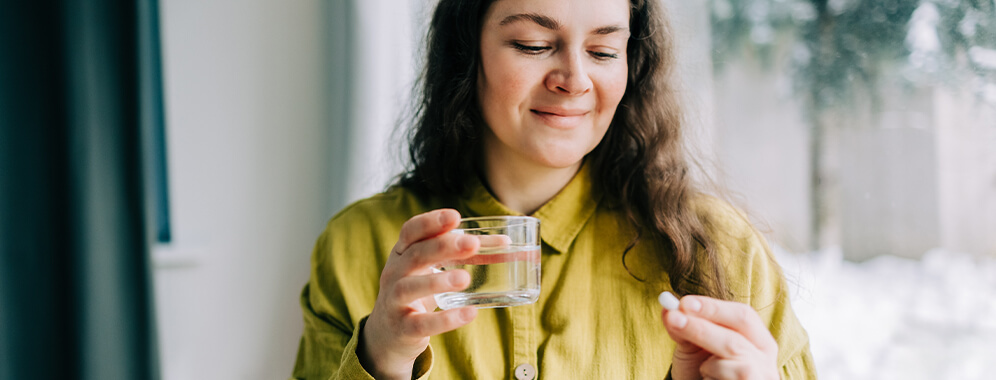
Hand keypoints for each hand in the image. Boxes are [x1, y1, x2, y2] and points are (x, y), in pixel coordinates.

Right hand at [359, 209, 479, 378]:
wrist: (389, 332)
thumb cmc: (418, 290)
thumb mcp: (432, 267)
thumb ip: (465, 253)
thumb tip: (505, 242)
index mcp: (402, 253)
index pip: (411, 231)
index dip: (431, 222)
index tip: (455, 216)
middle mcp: (394, 273)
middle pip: (415, 255)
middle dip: (442, 247)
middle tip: (472, 244)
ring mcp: (394, 301)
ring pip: (410, 287)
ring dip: (437, 281)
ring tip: (465, 278)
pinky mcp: (403, 328)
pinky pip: (422, 324)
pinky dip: (446, 319)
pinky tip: (469, 313)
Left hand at [661, 296, 778, 379]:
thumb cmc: (702, 371)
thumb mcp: (692, 346)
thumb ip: (683, 326)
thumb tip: (668, 308)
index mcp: (758, 339)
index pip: (743, 316)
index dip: (714, 308)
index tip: (685, 303)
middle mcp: (765, 359)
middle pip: (736, 339)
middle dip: (702, 328)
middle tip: (674, 319)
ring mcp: (761, 377)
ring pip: (736, 364)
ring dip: (709, 364)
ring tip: (703, 370)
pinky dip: (712, 378)